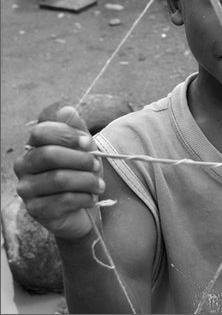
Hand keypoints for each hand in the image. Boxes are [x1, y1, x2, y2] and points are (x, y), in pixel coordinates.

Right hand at [14, 106, 104, 239]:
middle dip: (80, 159)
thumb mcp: (83, 148)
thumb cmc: (80, 174)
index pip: (41, 131)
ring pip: (58, 179)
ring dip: (86, 181)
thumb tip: (67, 110)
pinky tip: (91, 198)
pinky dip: (84, 198)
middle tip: (98, 166)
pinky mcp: (36, 210)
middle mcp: (23, 166)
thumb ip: (76, 128)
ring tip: (100, 185)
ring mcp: (26, 189)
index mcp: (33, 146)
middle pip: (49, 155)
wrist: (82, 209)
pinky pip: (63, 200)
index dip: (67, 135)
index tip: (88, 143)